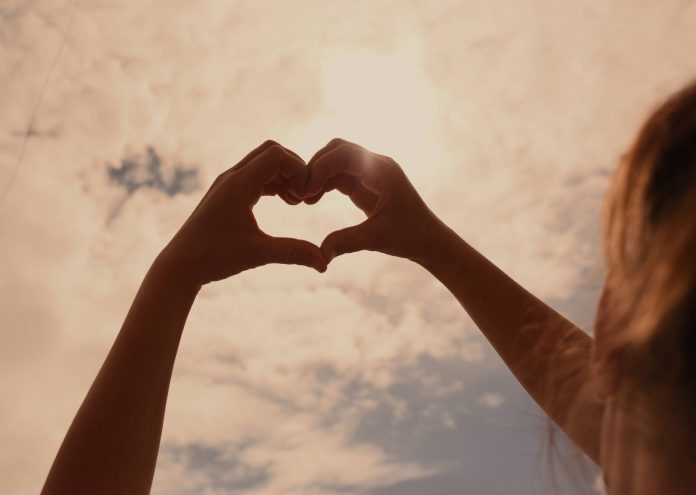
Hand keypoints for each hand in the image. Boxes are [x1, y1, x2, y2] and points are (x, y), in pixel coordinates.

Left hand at [157, 140, 326, 286]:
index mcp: (238, 184)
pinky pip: (255, 175)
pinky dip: (273, 183)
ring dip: (284, 175)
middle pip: (271, 151)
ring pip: (263, 163)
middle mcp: (232, 177)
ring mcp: (228, 183)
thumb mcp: (258, 254)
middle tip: (304, 195)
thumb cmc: (215, 257)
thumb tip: (325, 262)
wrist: (180, 266)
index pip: (277, 155)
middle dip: (294, 168)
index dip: (299, 170)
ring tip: (296, 201)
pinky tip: (285, 202)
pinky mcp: (226, 193)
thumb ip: (294, 253)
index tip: (306, 197)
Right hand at [289, 138, 448, 263]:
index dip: (321, 167)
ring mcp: (368, 173)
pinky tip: (311, 200)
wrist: (428, 240)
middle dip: (316, 166)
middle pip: (337, 149)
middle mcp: (375, 165)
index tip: (307, 190)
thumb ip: (347, 242)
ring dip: (317, 175)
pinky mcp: (363, 184)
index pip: (345, 153)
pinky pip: (337, 175)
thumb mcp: (377, 238)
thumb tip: (321, 255)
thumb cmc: (410, 236)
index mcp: (382, 170)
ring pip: (335, 161)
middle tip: (300, 191)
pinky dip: (323, 184)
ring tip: (303, 198)